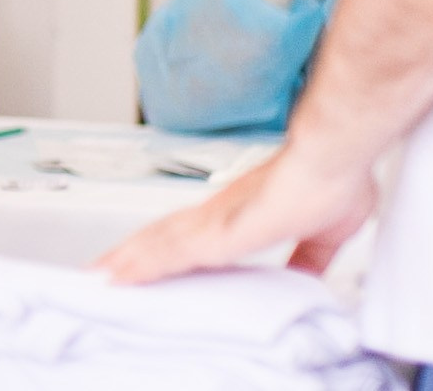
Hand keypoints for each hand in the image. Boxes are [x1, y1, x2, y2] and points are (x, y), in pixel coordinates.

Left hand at [95, 142, 376, 283]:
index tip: (139, 263)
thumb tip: (305, 277)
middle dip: (131, 256)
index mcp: (237, 212)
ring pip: (157, 244)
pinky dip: (144, 265)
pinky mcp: (219, 232)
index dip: (160, 248)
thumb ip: (308, 256)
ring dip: (127, 261)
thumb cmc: (333, 179)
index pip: (188, 234)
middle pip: (161, 237)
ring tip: (97, 277)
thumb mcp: (323, 233)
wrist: (335, 156)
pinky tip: (124, 276)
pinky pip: (171, 252)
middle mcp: (218, 212)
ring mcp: (215, 219)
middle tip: (100, 272)